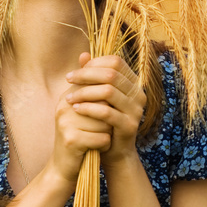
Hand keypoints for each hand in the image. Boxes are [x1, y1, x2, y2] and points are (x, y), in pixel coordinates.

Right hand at [47, 55, 113, 186]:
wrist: (63, 168)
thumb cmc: (78, 137)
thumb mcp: (82, 110)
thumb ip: (87, 86)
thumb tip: (85, 53)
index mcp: (66, 97)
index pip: (95, 87)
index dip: (106, 101)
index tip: (107, 111)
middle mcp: (64, 107)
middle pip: (103, 104)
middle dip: (107, 118)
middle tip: (101, 128)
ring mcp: (66, 123)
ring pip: (105, 122)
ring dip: (107, 132)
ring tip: (96, 138)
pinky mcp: (72, 140)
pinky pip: (103, 138)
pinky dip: (104, 145)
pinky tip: (96, 148)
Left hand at [64, 53, 145, 169]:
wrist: (113, 152)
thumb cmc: (103, 121)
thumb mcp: (97, 97)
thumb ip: (92, 76)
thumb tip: (82, 54)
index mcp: (133, 83)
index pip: (115, 62)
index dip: (94, 63)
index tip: (75, 72)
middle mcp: (138, 94)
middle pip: (111, 74)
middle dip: (85, 75)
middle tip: (68, 79)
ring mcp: (136, 110)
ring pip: (108, 92)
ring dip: (85, 92)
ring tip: (69, 98)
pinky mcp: (129, 125)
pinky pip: (106, 112)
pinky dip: (89, 109)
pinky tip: (76, 109)